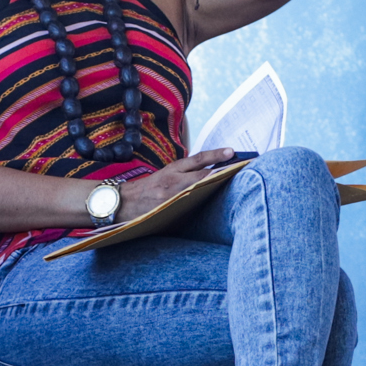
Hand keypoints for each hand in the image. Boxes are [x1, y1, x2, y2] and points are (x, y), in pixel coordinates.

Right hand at [113, 148, 246, 218]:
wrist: (122, 204)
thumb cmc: (147, 189)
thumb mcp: (165, 175)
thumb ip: (185, 174)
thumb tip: (212, 172)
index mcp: (172, 170)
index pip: (198, 160)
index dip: (216, 155)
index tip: (232, 152)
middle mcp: (173, 182)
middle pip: (204, 176)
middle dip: (223, 173)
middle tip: (242, 169)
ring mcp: (173, 199)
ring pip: (200, 191)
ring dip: (217, 189)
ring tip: (235, 186)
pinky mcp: (171, 213)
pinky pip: (191, 210)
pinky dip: (204, 206)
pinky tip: (218, 212)